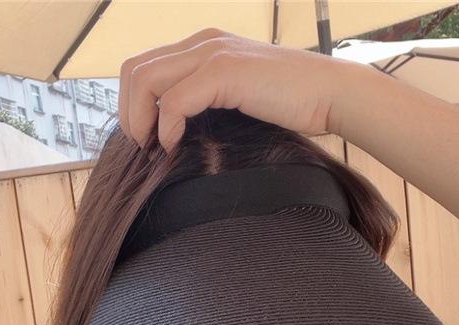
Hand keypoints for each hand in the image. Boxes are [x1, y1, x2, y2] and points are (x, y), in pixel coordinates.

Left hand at [118, 27, 356, 152]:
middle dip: (128, 113)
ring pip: (145, 80)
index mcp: (203, 46)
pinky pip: (175, 101)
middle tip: (143, 147)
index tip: (146, 139)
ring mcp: (212, 54)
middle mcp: (202, 43)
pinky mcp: (224, 73)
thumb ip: (208, 102)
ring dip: (140, 119)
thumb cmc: (291, 104)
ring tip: (154, 148)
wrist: (330, 94)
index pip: (144, 66)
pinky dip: (166, 127)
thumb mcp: (239, 98)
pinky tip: (176, 145)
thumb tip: (179, 133)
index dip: (133, 104)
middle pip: (133, 70)